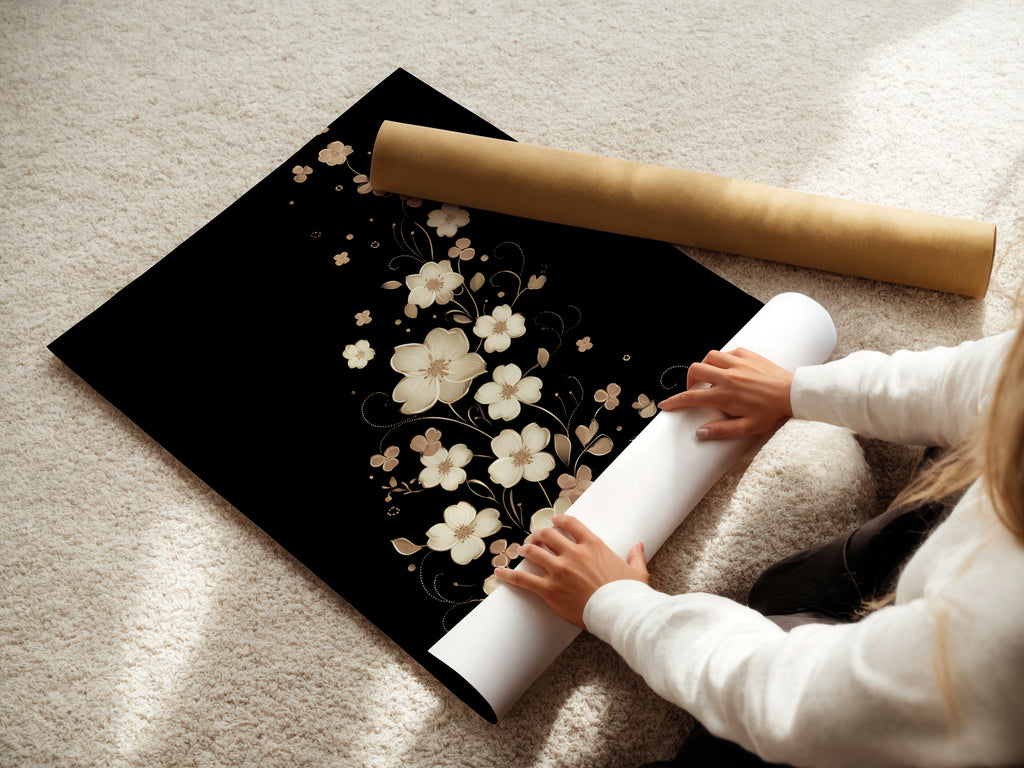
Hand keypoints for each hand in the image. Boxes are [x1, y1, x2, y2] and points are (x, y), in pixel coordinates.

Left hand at [494, 515, 647, 629]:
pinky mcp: (549, 589)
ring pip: (533, 552)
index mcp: (593, 545)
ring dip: (525, 550)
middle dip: (539, 535)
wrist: (620, 613)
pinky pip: (523, 579)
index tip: (553, 521)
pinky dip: (509, 575)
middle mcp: (573, 553)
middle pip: (547, 535)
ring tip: (521, 550)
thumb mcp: (636, 572)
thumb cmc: (629, 594)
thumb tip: (639, 545)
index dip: (558, 521)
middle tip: (535, 539)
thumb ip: (635, 556)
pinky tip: (498, 572)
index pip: (570, 524)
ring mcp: (559, 571)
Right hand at [658, 347, 792, 439]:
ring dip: (705, 366)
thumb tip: (700, 432)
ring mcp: (738, 363)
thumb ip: (721, 430)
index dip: (675, 402)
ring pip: (709, 357)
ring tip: (710, 378)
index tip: (665, 405)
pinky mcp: (748, 355)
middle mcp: (728, 377)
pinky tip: (728, 369)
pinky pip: (727, 352)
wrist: (794, 394)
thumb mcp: (747, 428)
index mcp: (725, 395)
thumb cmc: (772, 412)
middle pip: (695, 370)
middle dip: (689, 380)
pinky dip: (722, 359)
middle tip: (694, 390)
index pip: (692, 398)